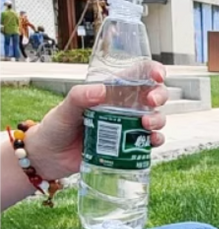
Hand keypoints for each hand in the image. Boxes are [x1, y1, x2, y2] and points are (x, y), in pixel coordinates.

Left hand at [21, 63, 168, 180]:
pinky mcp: (129, 145)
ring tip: (145, 125)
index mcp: (110, 91)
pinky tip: (151, 141)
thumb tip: (101, 90)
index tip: (158, 76)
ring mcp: (128, 126)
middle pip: (154, 94)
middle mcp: (124, 107)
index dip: (153, 71)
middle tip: (151, 101)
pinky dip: (156, 140)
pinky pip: (150, 141)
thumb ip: (79, 96)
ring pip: (156, 117)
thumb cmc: (56, 127)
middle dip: (159, 95)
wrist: (50, 157)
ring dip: (158, 119)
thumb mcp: (64, 109)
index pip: (137, 74)